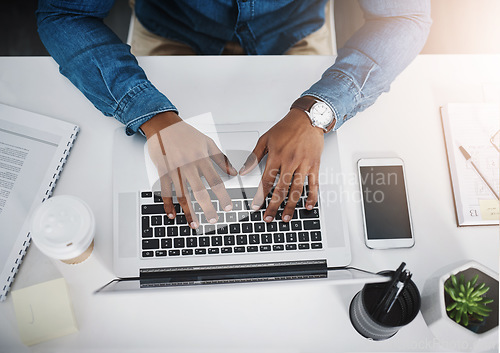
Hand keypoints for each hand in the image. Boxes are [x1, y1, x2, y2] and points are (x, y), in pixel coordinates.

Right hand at [141, 112, 236, 227]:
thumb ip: (221, 158)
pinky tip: (172, 214)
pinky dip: (168, 204)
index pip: (215, 181)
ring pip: (182, 195)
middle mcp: (188, 166)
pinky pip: (165, 191)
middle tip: (213, 220)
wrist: (163, 125)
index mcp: (201, 159)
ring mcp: (174, 170)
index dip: (223, 196)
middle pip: (200, 191)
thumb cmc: (185, 133)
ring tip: (194, 224)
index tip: (228, 207)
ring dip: (189, 212)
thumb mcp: (207, 142)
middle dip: (208, 208)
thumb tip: (233, 172)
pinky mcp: (162, 172)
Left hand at [240, 108, 323, 221]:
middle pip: (281, 189)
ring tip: (286, 218)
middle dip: (273, 206)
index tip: (255, 207)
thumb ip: (254, 156)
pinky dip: (311, 197)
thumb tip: (244, 171)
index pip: (266, 181)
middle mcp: (290, 162)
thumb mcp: (266, 139)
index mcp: (276, 156)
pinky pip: (314, 184)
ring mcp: (304, 165)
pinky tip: (308, 206)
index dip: (260, 196)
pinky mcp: (314, 166)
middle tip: (269, 218)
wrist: (308, 118)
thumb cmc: (287, 127)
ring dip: (291, 206)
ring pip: (297, 190)